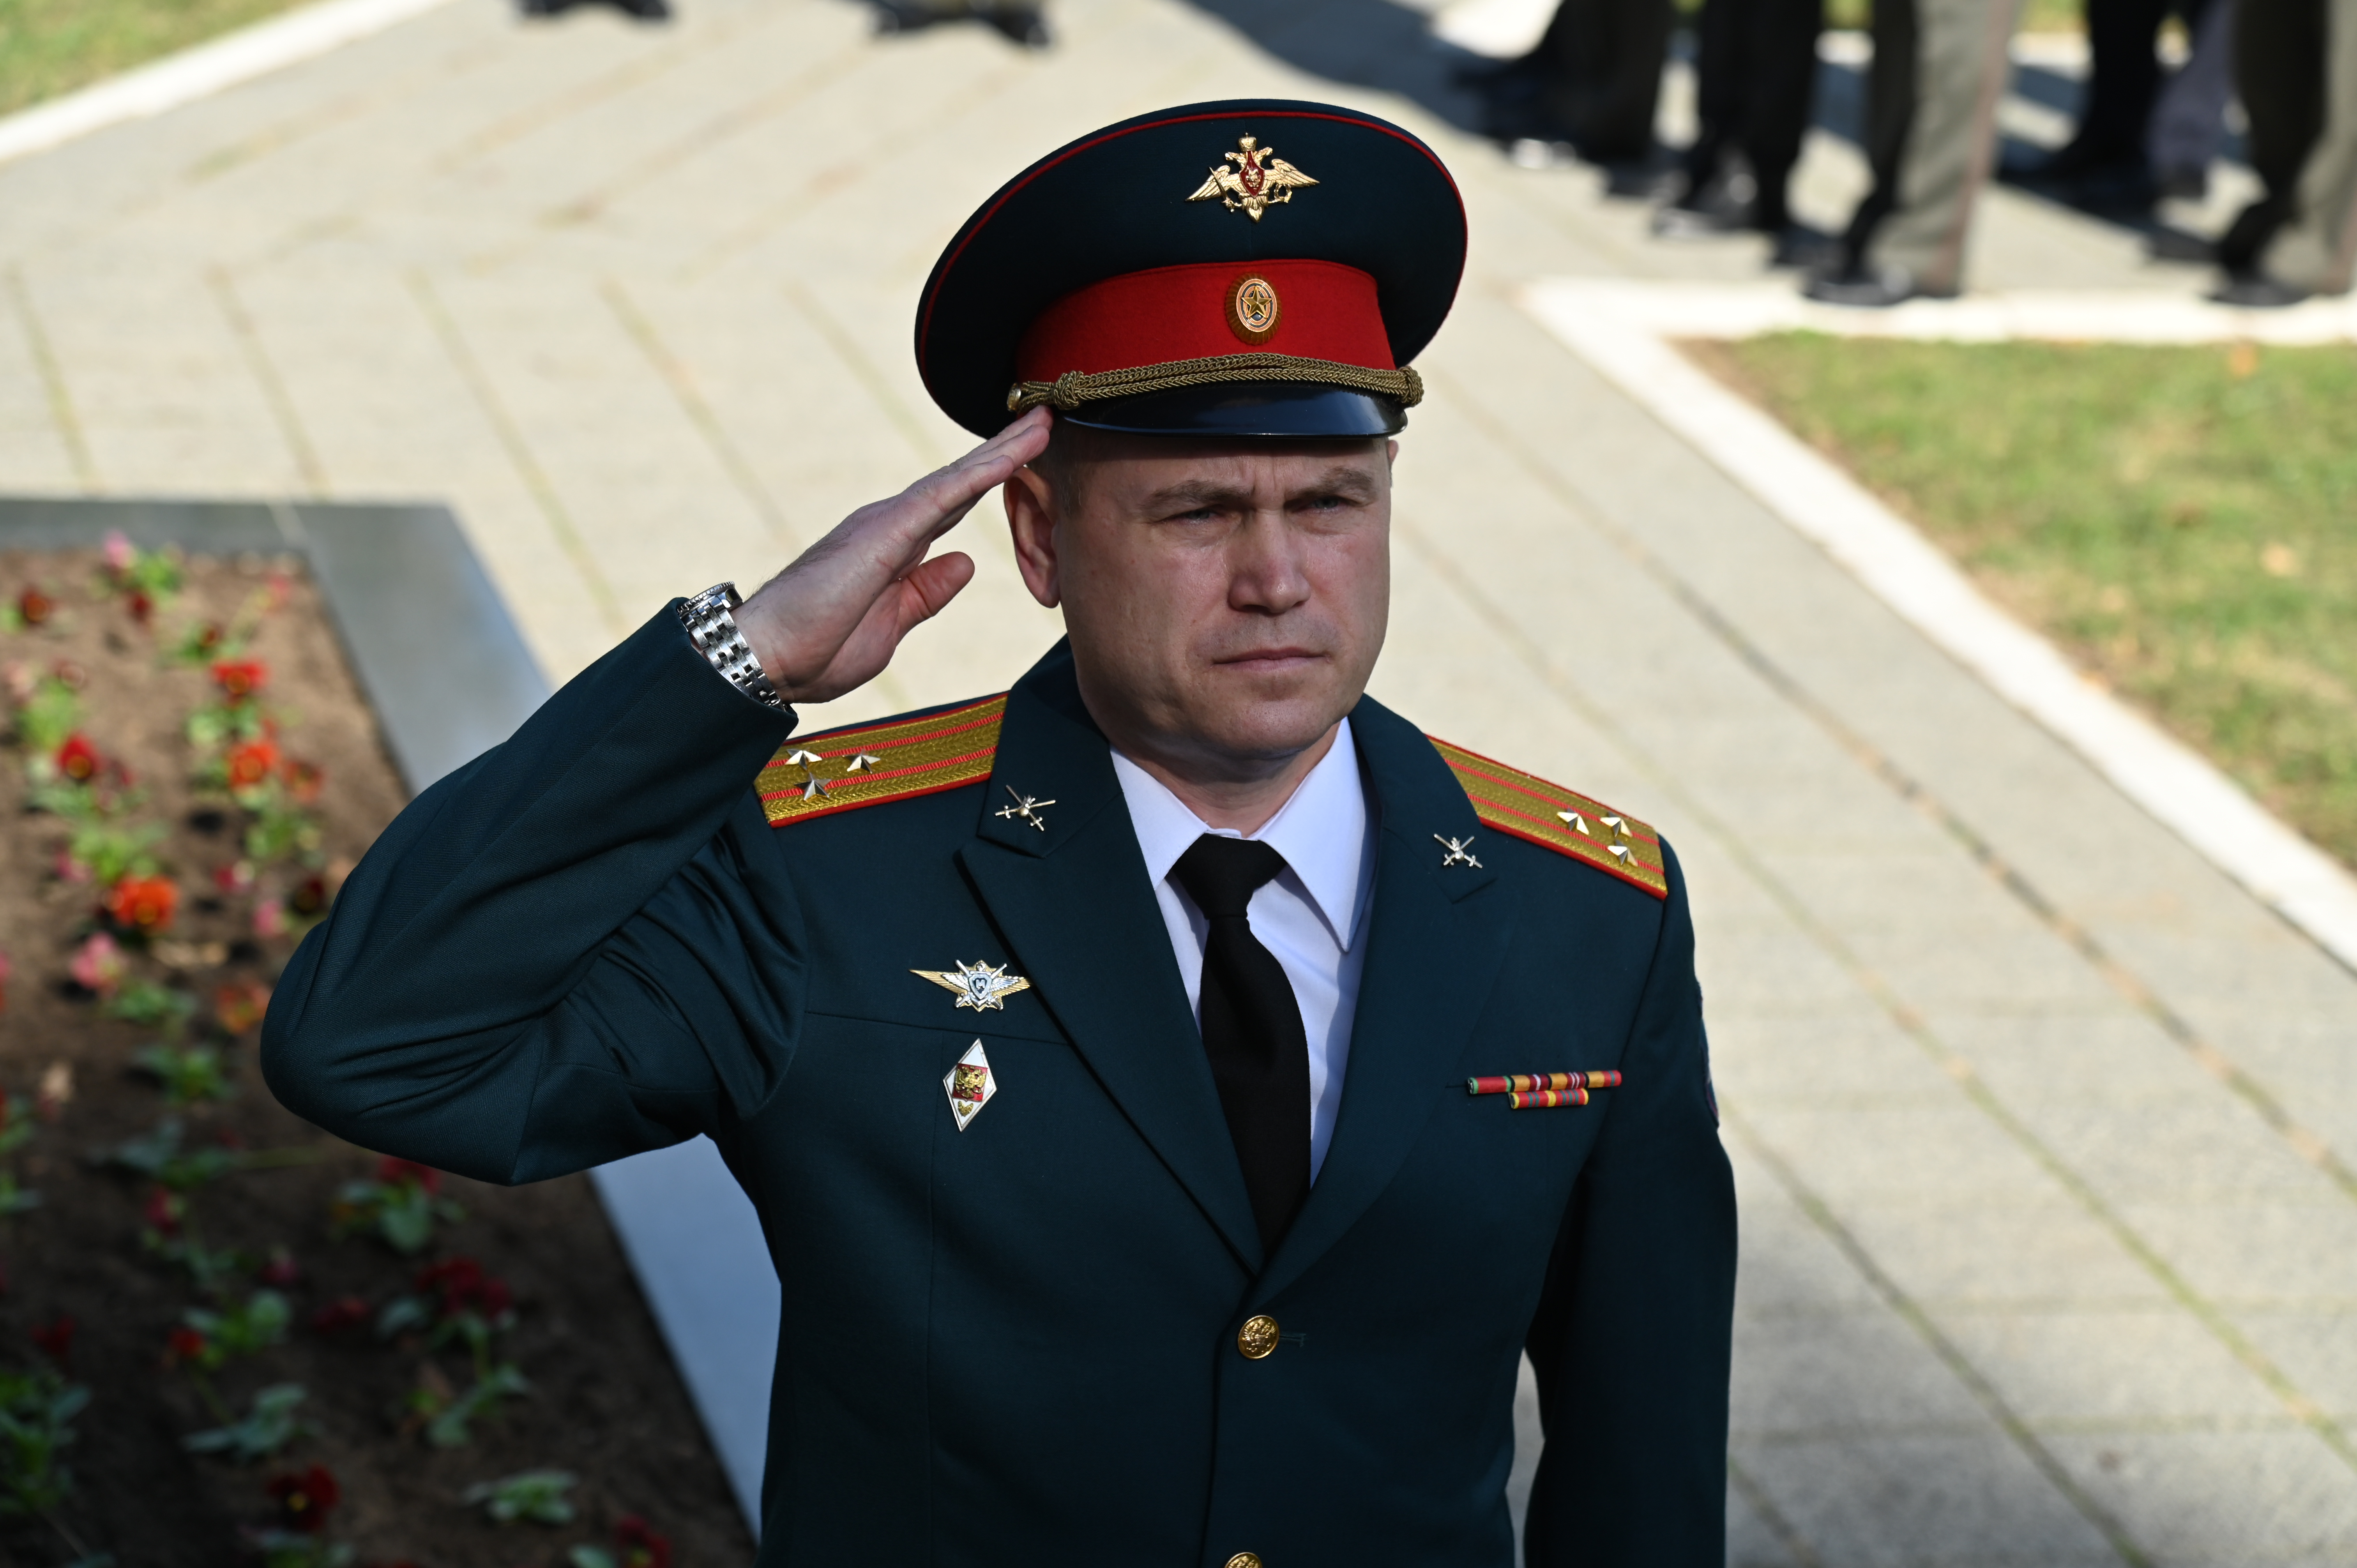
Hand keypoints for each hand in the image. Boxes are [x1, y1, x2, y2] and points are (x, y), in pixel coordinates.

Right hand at [734, 408, 1050, 705]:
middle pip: (961, 482)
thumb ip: (928, 591)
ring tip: (1043, 422)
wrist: (770, 658)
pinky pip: (942, 496)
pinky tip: (1011, 455)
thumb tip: (964, 563)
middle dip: (1005, 452)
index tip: (1031, 460)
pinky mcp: (884, 532)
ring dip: (1002, 451)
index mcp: (897, 548)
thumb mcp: (895, 622)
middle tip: (1046, 420)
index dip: (993, 481)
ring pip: (957, 479)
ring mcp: (888, 523)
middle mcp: (893, 524)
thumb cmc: (820, 648)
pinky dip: (979, 473)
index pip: (956, 506)